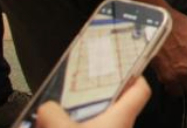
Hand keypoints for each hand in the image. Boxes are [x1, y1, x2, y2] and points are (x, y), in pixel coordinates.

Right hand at [34, 76, 150, 127]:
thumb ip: (51, 114)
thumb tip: (47, 107)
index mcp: (120, 118)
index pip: (139, 90)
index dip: (131, 74)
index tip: (113, 64)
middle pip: (108, 107)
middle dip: (85, 100)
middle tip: (64, 92)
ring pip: (90, 124)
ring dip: (69, 120)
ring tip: (46, 114)